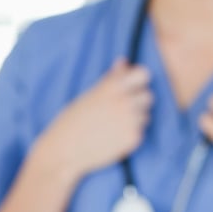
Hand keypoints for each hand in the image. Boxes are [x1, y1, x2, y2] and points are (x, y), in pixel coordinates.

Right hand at [44, 58, 153, 177]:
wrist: (64, 150)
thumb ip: (111, 78)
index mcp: (113, 86)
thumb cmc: (73, 120)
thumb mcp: (91, 94)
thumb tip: (123, 61)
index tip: (132, 88)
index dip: (138, 81)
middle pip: (148, 96)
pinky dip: (130, 135)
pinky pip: (140, 132)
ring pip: (146, 115)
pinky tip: (113, 138)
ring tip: (112, 126)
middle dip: (138, 102)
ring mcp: (131, 120)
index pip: (143, 74)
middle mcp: (125, 100)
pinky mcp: (134, 138)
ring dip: (135, 119)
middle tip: (119, 112)